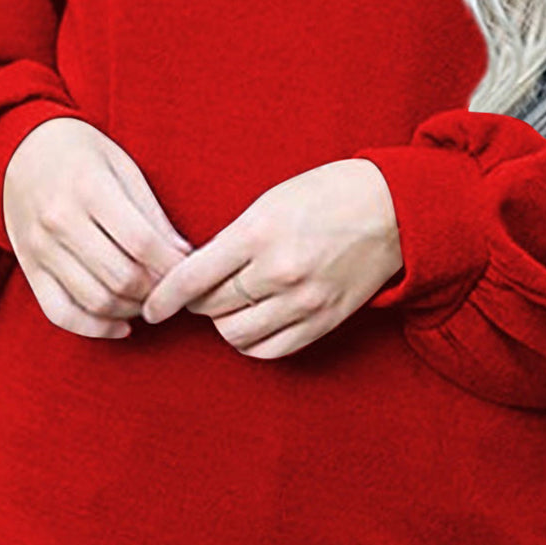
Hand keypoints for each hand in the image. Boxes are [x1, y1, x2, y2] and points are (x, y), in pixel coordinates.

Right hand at [2, 117, 192, 338]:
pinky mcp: (28, 269)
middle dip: (157, 291)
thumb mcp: (123, 167)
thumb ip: (152, 213)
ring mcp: (40, 248)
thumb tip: (184, 256)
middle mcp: (60, 221)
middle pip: (121, 277)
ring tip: (151, 300)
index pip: (142, 243)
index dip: (173, 266)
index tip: (191, 271)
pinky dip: (95, 328)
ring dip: (132, 310)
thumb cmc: (82, 155)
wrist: (19, 150)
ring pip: (95, 300)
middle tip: (174, 289)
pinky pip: (60, 313)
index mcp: (89, 188)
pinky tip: (121, 325)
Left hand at [138, 159, 402, 357]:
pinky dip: (251, 343)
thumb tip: (195, 272)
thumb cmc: (327, 194)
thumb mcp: (270, 200)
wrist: (393, 209)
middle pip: (211, 307)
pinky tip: (251, 325)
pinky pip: (271, 350)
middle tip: (198, 292)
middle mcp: (279, 270)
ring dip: (223, 323)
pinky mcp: (324, 321)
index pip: (193, 277)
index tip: (151, 307)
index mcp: (259, 232)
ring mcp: (304, 300)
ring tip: (228, 306)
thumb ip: (233, 238)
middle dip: (197, 303)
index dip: (164, 297)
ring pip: (236, 334)